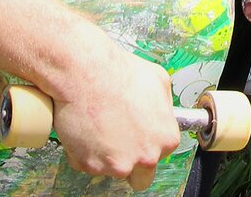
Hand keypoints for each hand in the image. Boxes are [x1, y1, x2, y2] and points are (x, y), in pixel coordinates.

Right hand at [52, 44, 178, 189]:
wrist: (86, 73)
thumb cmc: (119, 73)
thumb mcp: (159, 80)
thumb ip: (165, 107)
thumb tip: (163, 114)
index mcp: (165, 138)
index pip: (162, 154)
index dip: (149, 141)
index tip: (140, 131)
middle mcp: (144, 156)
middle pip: (142, 176)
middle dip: (133, 160)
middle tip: (122, 137)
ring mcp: (117, 164)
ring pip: (115, 169)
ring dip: (109, 154)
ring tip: (103, 124)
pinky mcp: (90, 166)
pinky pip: (90, 164)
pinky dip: (88, 151)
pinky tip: (89, 128)